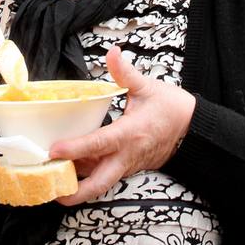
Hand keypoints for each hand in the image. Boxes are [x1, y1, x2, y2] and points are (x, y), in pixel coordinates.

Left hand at [49, 46, 195, 204]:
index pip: (99, 144)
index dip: (75, 148)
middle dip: (74, 191)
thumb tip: (112, 53)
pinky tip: (71, 167)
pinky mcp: (128, 167)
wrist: (193, 130)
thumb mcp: (148, 87)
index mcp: (130, 134)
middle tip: (50, 188)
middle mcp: (127, 155)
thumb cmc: (172, 109)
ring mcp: (127, 165)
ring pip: (100, 181)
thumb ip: (125, 73)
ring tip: (51, 178)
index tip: (54, 150)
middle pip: (99, 183)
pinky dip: (88, 174)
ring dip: (77, 183)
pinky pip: (105, 175)